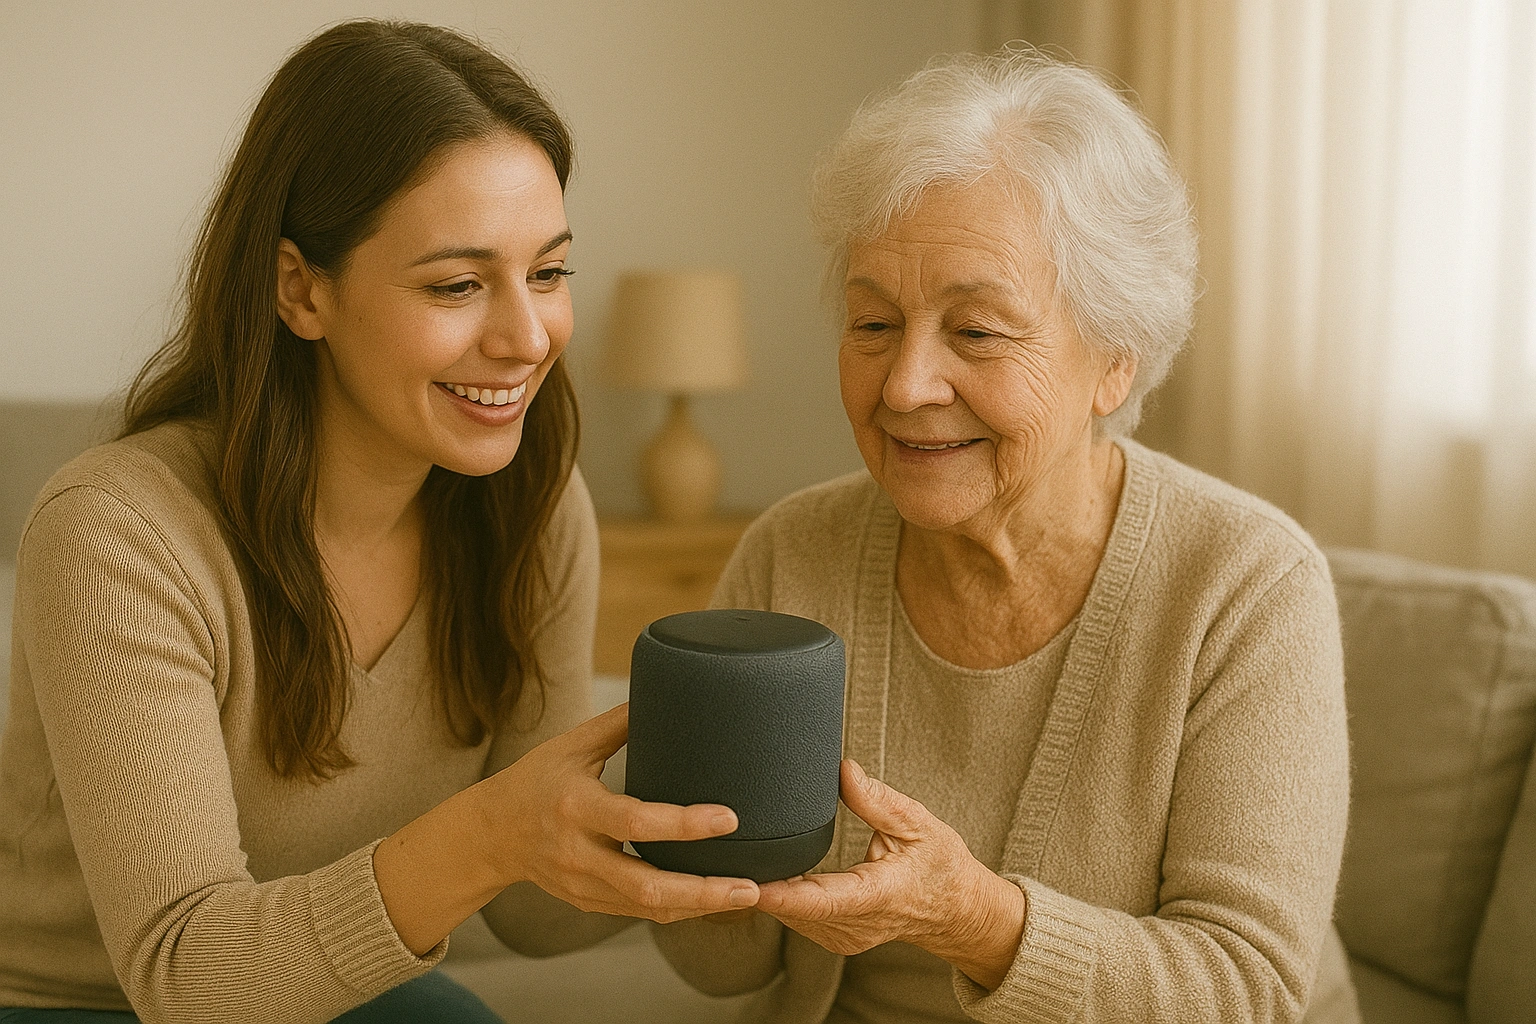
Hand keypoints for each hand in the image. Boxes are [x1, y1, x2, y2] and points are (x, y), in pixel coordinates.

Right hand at [482, 702, 759, 923]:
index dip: (683, 825)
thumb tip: (668, 686)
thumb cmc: (537, 779)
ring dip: (699, 907)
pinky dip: (678, 910)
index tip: (728, 819)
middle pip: (646, 884)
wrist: (491, 834)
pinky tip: (711, 902)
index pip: (634, 822)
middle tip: (751, 885)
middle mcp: (578, 853)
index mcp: (575, 807)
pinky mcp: (588, 903)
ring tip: (746, 896)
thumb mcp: (571, 745)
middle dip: (703, 891)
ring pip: (647, 907)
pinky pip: (639, 913)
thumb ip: (619, 724)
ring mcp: (582, 885)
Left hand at [755, 760, 1024, 988]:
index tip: (749, 882)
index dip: (783, 895)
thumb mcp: (919, 823)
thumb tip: (843, 770)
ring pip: (791, 917)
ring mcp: (844, 938)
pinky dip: (780, 899)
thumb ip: (878, 800)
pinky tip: (765, 873)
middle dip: (761, 884)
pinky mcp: (835, 938)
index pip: (823, 900)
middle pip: (796, 909)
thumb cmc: (940, 864)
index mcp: (879, 895)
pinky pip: (797, 920)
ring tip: (738, 857)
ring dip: (767, 892)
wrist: (956, 910)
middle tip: (725, 851)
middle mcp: (858, 924)